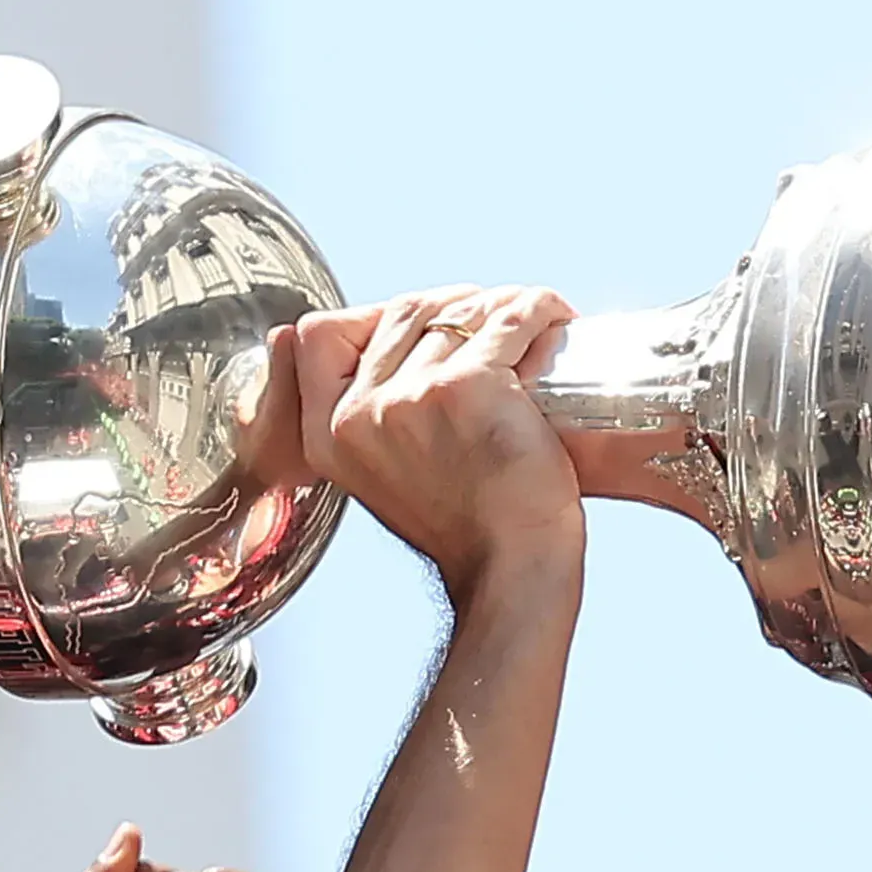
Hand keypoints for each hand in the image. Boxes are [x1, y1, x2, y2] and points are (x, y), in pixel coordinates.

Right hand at [284, 287, 593, 600]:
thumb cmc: (468, 527)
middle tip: (491, 318)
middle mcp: (360, 411)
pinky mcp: (466, 385)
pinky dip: (537, 311)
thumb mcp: (387, 471)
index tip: (418, 324)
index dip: (369, 318)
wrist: (510, 568)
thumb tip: (388, 349)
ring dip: (503, 303)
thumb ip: (374, 416)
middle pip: (401, 310)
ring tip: (533, 320)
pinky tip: (554, 319)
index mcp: (328, 433)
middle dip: (453, 303)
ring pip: (457, 310)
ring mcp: (410, 395)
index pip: (318, 336)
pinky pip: (506, 319)